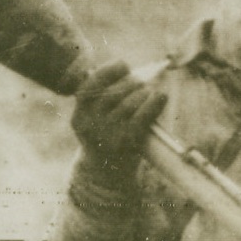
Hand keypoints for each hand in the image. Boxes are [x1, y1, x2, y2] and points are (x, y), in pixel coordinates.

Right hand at [72, 61, 166, 177]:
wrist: (108, 174)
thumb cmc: (109, 137)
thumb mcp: (98, 120)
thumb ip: (108, 97)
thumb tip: (140, 72)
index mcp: (79, 116)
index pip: (88, 87)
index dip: (108, 71)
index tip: (124, 65)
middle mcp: (90, 125)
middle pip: (111, 93)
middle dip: (130, 82)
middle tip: (141, 81)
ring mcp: (107, 135)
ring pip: (128, 103)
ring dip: (143, 92)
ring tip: (149, 91)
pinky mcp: (126, 143)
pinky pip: (142, 118)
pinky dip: (154, 104)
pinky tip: (161, 96)